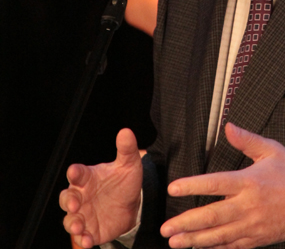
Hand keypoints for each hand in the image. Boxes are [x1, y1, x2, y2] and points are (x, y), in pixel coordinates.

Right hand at [59, 128, 142, 247]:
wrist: (132, 204)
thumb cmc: (124, 181)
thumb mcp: (129, 164)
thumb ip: (126, 149)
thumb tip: (126, 132)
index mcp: (88, 177)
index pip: (77, 173)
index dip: (75, 172)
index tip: (74, 172)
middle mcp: (81, 196)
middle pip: (67, 198)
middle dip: (68, 201)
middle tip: (75, 204)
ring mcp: (84, 214)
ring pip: (70, 220)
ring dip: (72, 224)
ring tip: (78, 227)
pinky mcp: (91, 231)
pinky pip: (82, 237)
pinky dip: (82, 240)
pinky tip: (87, 242)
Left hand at [160, 123, 284, 248]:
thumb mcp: (272, 150)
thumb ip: (247, 140)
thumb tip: (228, 127)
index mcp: (249, 182)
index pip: (215, 184)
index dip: (192, 186)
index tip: (173, 188)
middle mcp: (248, 206)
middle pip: (212, 216)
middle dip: (186, 223)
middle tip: (166, 228)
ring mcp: (252, 225)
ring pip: (218, 235)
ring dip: (194, 240)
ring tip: (175, 242)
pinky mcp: (256, 239)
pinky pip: (231, 245)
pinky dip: (214, 248)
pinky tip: (199, 247)